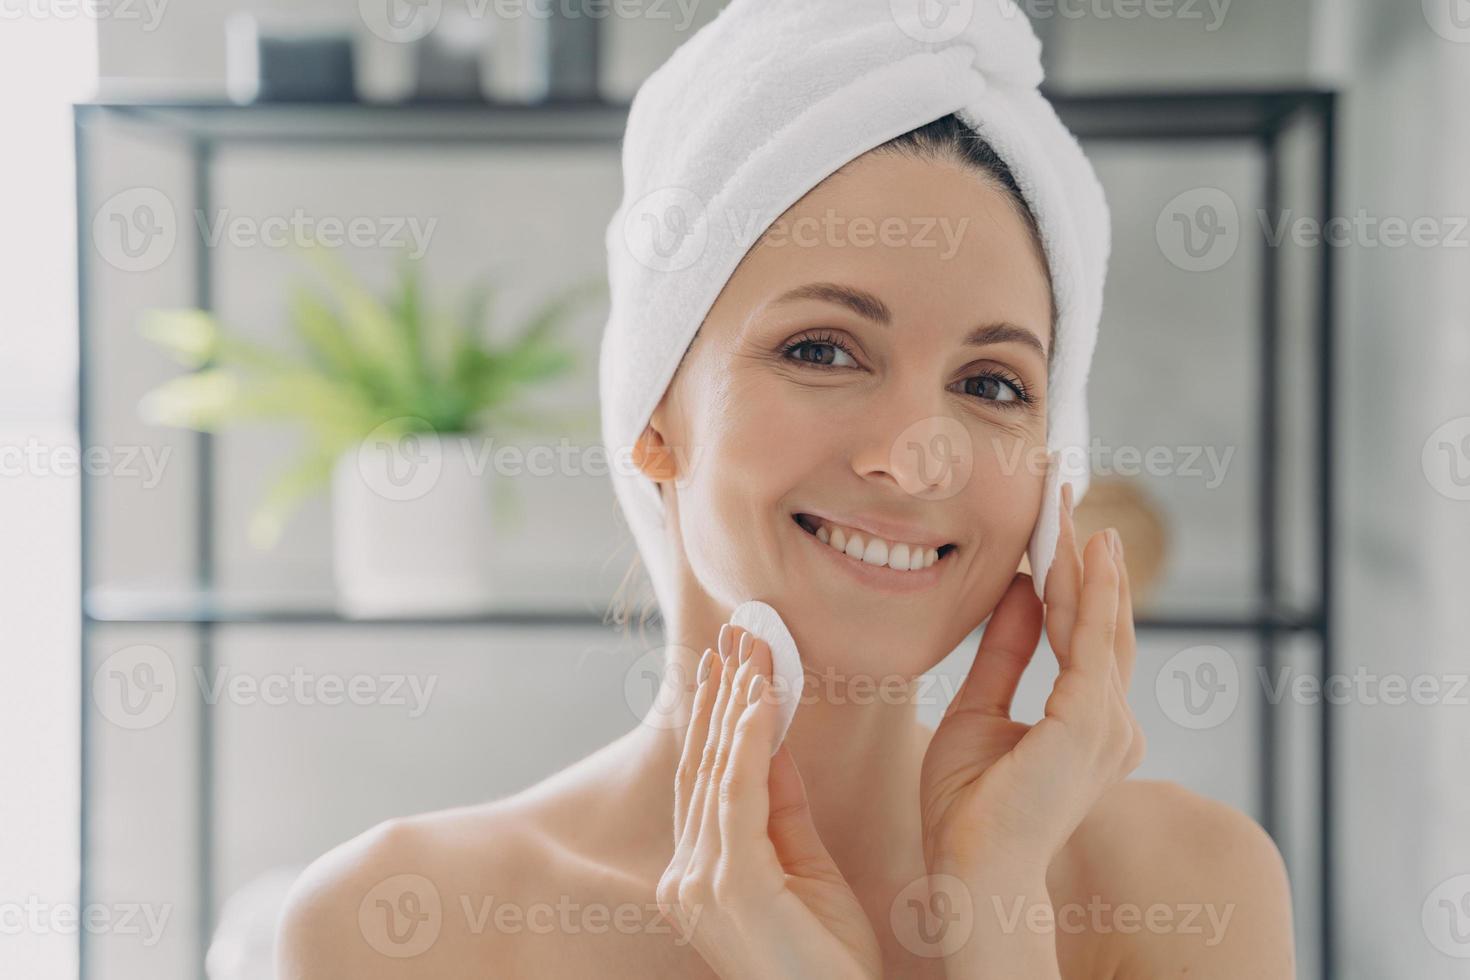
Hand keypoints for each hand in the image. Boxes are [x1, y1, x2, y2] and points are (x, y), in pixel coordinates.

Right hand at [656, 624, 881, 979]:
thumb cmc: (829, 967)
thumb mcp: (808, 872)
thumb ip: (784, 811)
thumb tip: (772, 745)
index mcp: (699, 876)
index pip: (705, 779)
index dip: (715, 717)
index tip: (730, 663)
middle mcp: (687, 878)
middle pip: (701, 766)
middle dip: (720, 695)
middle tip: (737, 635)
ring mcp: (700, 885)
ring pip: (716, 773)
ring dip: (735, 705)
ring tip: (753, 651)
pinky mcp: (729, 888)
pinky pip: (737, 798)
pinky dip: (746, 744)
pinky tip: (757, 702)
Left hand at [919, 482, 1146, 875]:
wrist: (969, 868)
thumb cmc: (969, 807)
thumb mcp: (980, 709)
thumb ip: (1006, 653)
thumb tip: (1020, 591)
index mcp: (1089, 726)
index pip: (1086, 636)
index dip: (1075, 579)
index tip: (1060, 527)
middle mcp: (1112, 725)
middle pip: (1102, 621)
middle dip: (1084, 556)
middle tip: (1067, 493)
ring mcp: (1109, 725)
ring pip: (1098, 623)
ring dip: (1084, 560)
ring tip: (1070, 504)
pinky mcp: (1091, 722)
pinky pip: (1093, 641)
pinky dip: (1091, 591)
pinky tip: (1088, 549)